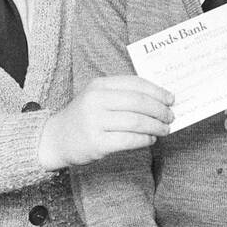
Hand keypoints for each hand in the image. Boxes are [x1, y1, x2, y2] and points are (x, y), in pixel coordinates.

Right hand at [38, 76, 174, 170]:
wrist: (56, 138)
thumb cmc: (84, 117)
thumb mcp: (98, 97)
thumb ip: (123, 95)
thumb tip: (159, 99)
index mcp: (99, 85)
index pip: (135, 83)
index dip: (157, 91)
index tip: (171, 98)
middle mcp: (96, 100)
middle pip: (138, 102)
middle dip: (160, 110)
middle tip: (170, 116)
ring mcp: (95, 122)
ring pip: (136, 121)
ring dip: (156, 126)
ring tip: (165, 129)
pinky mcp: (96, 143)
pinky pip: (129, 140)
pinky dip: (144, 139)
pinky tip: (150, 139)